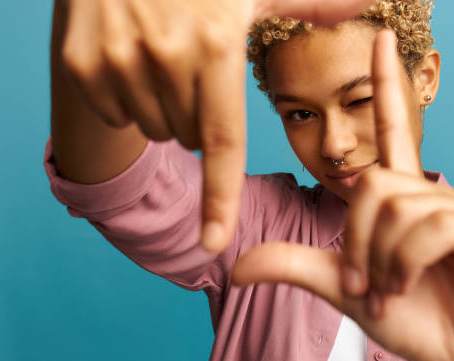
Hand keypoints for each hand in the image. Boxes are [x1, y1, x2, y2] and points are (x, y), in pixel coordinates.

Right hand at [56, 0, 374, 251]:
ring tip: (164, 56)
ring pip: (157, 128)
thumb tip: (369, 2)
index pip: (224, 142)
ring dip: (166, 107)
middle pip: (191, 137)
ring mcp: (119, 63)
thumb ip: (312, 4)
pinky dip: (129, 96)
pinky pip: (119, 112)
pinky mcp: (84, 66)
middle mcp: (166, 59)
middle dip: (200, 116)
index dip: (220, 199)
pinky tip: (133, 55)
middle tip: (195, 67)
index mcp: (216, 49)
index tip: (215, 243)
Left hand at [232, 31, 453, 360]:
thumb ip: (295, 264)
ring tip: (394, 291)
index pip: (393, 130)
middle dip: (356, 243)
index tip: (379, 40)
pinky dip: (408, 263)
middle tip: (366, 284)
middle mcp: (435, 194)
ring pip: (398, 209)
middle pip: (372, 184)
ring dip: (382, 262)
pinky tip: (415, 284)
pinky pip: (432, 227)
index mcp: (404, 198)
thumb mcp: (342, 285)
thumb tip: (235, 266)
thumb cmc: (408, 318)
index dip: (385, 85)